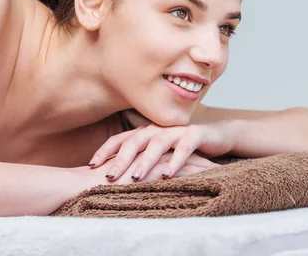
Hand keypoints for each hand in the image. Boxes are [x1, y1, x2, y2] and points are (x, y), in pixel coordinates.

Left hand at [88, 121, 234, 181]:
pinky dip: (175, 161)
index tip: (91, 165)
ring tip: (135, 177)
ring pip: (157, 144)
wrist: (217, 137)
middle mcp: (157, 129)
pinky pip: (183, 148)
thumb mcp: (160, 154)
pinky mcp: (195, 135)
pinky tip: (167, 175)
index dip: (105, 150)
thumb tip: (112, 177)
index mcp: (145, 132)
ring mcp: (176, 131)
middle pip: (135, 141)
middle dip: (121, 159)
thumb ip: (140, 160)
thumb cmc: (182, 149)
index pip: (120, 139)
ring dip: (145, 161)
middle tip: (109, 177)